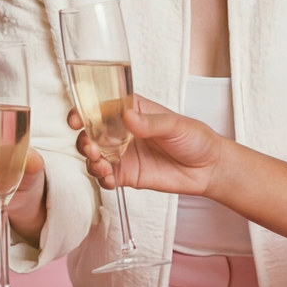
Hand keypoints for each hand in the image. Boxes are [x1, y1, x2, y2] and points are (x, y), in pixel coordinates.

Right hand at [74, 100, 224, 198]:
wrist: (209, 169)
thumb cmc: (196, 138)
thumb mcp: (175, 125)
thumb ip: (150, 123)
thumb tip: (126, 116)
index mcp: (131, 111)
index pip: (101, 107)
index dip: (84, 112)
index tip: (77, 120)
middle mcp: (122, 131)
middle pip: (91, 133)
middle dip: (85, 140)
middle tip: (91, 147)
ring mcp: (122, 154)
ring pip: (94, 156)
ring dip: (90, 160)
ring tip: (100, 164)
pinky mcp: (126, 175)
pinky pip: (105, 177)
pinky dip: (101, 179)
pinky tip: (109, 178)